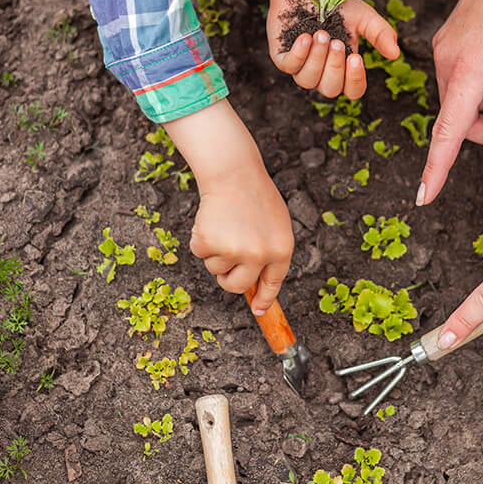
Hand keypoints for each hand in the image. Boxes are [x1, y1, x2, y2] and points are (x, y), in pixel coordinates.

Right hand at [164, 100, 293, 314]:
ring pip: (216, 269)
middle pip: (237, 286)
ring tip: (225, 225)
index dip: (264, 299)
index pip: (272, 284)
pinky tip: (212, 221)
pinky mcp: (210, 243)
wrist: (233, 173)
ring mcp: (234, 250)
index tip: (258, 310)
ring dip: (216, 252)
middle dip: (228, 279)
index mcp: (281, 250)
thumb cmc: (256, 196)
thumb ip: (270, 253)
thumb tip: (258, 284)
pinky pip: (201, 254)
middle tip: (227, 260)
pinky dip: (201, 240)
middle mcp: (259, 254)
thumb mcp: (276, 225)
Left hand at [259, 0, 399, 98]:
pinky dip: (298, 55)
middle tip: (336, 41)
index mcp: (344, 66)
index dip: (355, 81)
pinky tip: (305, 37)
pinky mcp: (282, 55)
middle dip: (334, 66)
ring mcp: (301, 65)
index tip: (356, 58)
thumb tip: (395, 54)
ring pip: (307, 81)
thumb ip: (381, 34)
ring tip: (320, 34)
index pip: (352, 90)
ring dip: (316, 59)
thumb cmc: (338, 3)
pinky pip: (288, 66)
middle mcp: (322, 70)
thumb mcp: (364, 17)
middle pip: (329, 89)